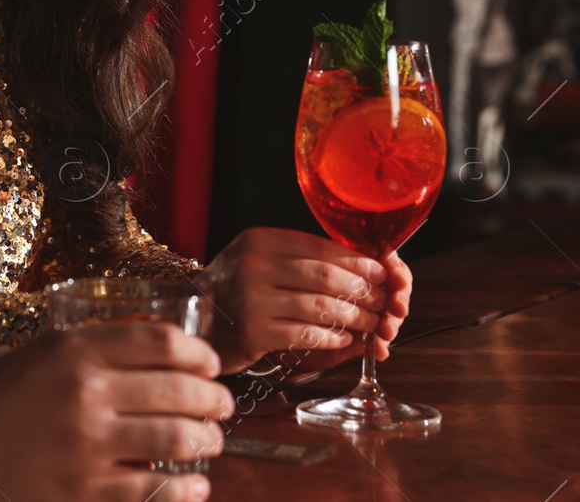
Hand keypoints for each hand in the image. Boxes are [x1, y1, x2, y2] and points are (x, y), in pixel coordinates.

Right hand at [0, 322, 232, 500]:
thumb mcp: (36, 352)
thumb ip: (89, 352)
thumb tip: (151, 359)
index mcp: (73, 350)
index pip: (163, 342)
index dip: (200, 353)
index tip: (209, 363)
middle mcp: (85, 393)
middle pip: (180, 390)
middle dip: (214, 398)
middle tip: (220, 404)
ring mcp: (85, 447)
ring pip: (177, 440)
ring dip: (207, 441)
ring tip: (211, 441)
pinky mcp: (81, 494)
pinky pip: (153, 492)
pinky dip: (184, 489)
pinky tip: (192, 485)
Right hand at [198, 228, 411, 374]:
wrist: (196, 321)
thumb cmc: (237, 290)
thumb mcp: (260, 261)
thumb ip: (299, 259)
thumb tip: (362, 265)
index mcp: (258, 240)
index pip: (319, 246)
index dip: (356, 260)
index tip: (382, 272)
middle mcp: (252, 265)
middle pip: (324, 276)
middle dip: (362, 290)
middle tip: (383, 301)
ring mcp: (250, 299)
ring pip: (319, 306)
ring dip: (354, 317)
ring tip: (371, 323)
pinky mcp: (252, 332)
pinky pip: (305, 334)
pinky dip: (331, 337)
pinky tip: (344, 339)